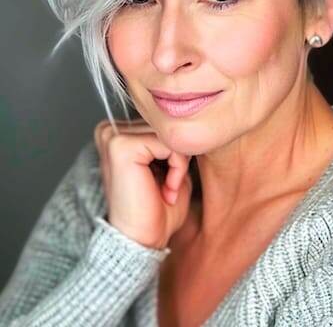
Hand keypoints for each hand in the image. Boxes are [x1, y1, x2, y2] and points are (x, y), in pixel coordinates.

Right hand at [94, 118, 192, 249]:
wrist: (141, 243)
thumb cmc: (156, 210)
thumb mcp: (171, 166)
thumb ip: (175, 141)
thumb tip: (192, 122)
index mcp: (117, 132)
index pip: (163, 123)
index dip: (176, 150)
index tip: (170, 182)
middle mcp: (109, 130)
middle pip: (166, 126)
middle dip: (179, 156)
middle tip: (170, 188)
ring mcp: (112, 136)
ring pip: (169, 133)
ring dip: (179, 163)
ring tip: (168, 189)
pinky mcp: (121, 146)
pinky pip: (168, 142)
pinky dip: (177, 167)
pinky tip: (167, 189)